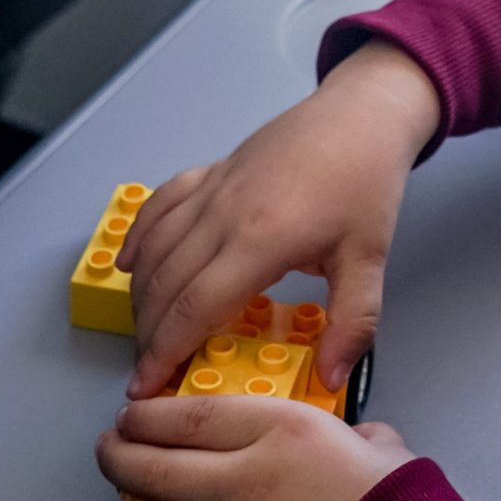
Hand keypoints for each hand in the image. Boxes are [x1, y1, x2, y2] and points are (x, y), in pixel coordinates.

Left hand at [96, 396, 416, 500]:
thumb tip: (355, 437)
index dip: (149, 414)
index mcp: (282, 428)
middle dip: (119, 458)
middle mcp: (248, 476)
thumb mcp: (374, 444)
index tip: (133, 412)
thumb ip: (350, 434)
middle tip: (111, 450)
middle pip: (156, 467)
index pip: (189, 415)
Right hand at [118, 41, 443, 395]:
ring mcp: (212, 189)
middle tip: (146, 371)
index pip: (194, 309)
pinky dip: (139, 238)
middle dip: (148, 335)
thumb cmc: (367, 184)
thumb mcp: (370, 258)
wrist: (362, 114)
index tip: (145, 387)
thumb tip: (331, 381)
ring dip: (141, 294)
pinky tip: (130, 265)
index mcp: (260, 241)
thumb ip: (353, 322)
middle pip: (166, 284)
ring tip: (143, 333)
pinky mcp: (211, 170)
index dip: (165, 352)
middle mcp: (223, 214)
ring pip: (156, 248)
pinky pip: (159, 206)